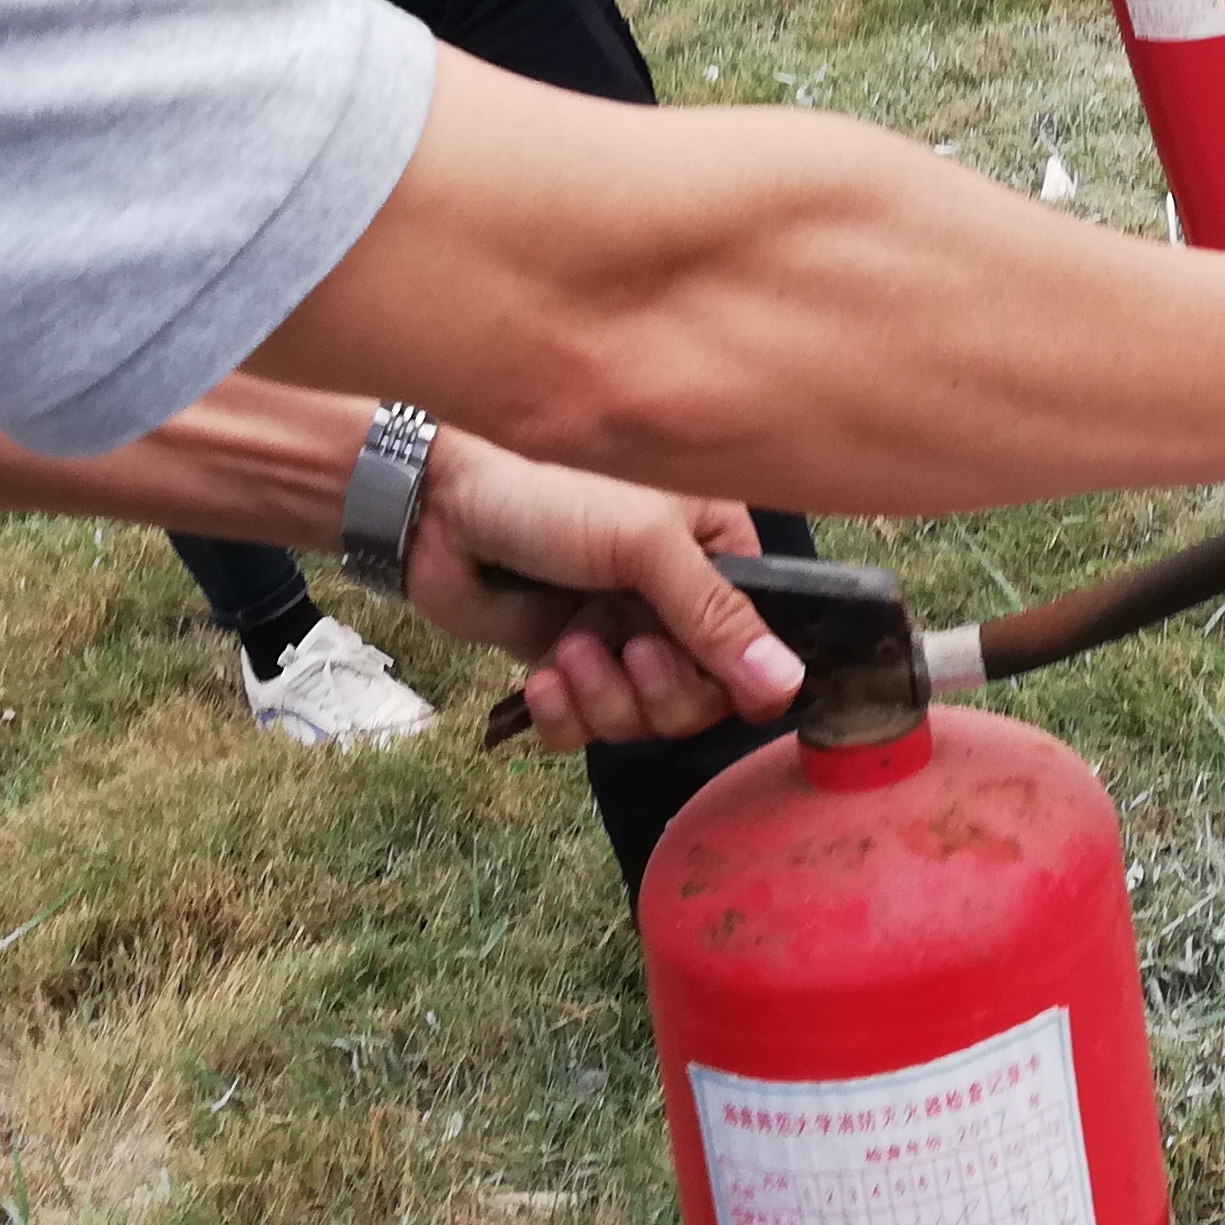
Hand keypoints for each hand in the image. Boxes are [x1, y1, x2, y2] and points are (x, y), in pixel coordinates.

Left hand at [402, 433, 806, 752]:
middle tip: (628, 650)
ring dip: (605, 697)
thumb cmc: (550, 494)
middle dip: (661, 690)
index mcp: (715, 553)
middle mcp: (674, 600)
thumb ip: (716, 617)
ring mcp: (618, 634)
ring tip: (570, 652)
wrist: (436, 507)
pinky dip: (565, 716)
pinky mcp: (565, 666)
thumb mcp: (645, 544)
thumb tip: (788, 687)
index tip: (713, 686)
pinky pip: (585, 730)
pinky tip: (542, 680)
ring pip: (642, 719)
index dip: (741, 680)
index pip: (760, 645)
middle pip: (703, 697)